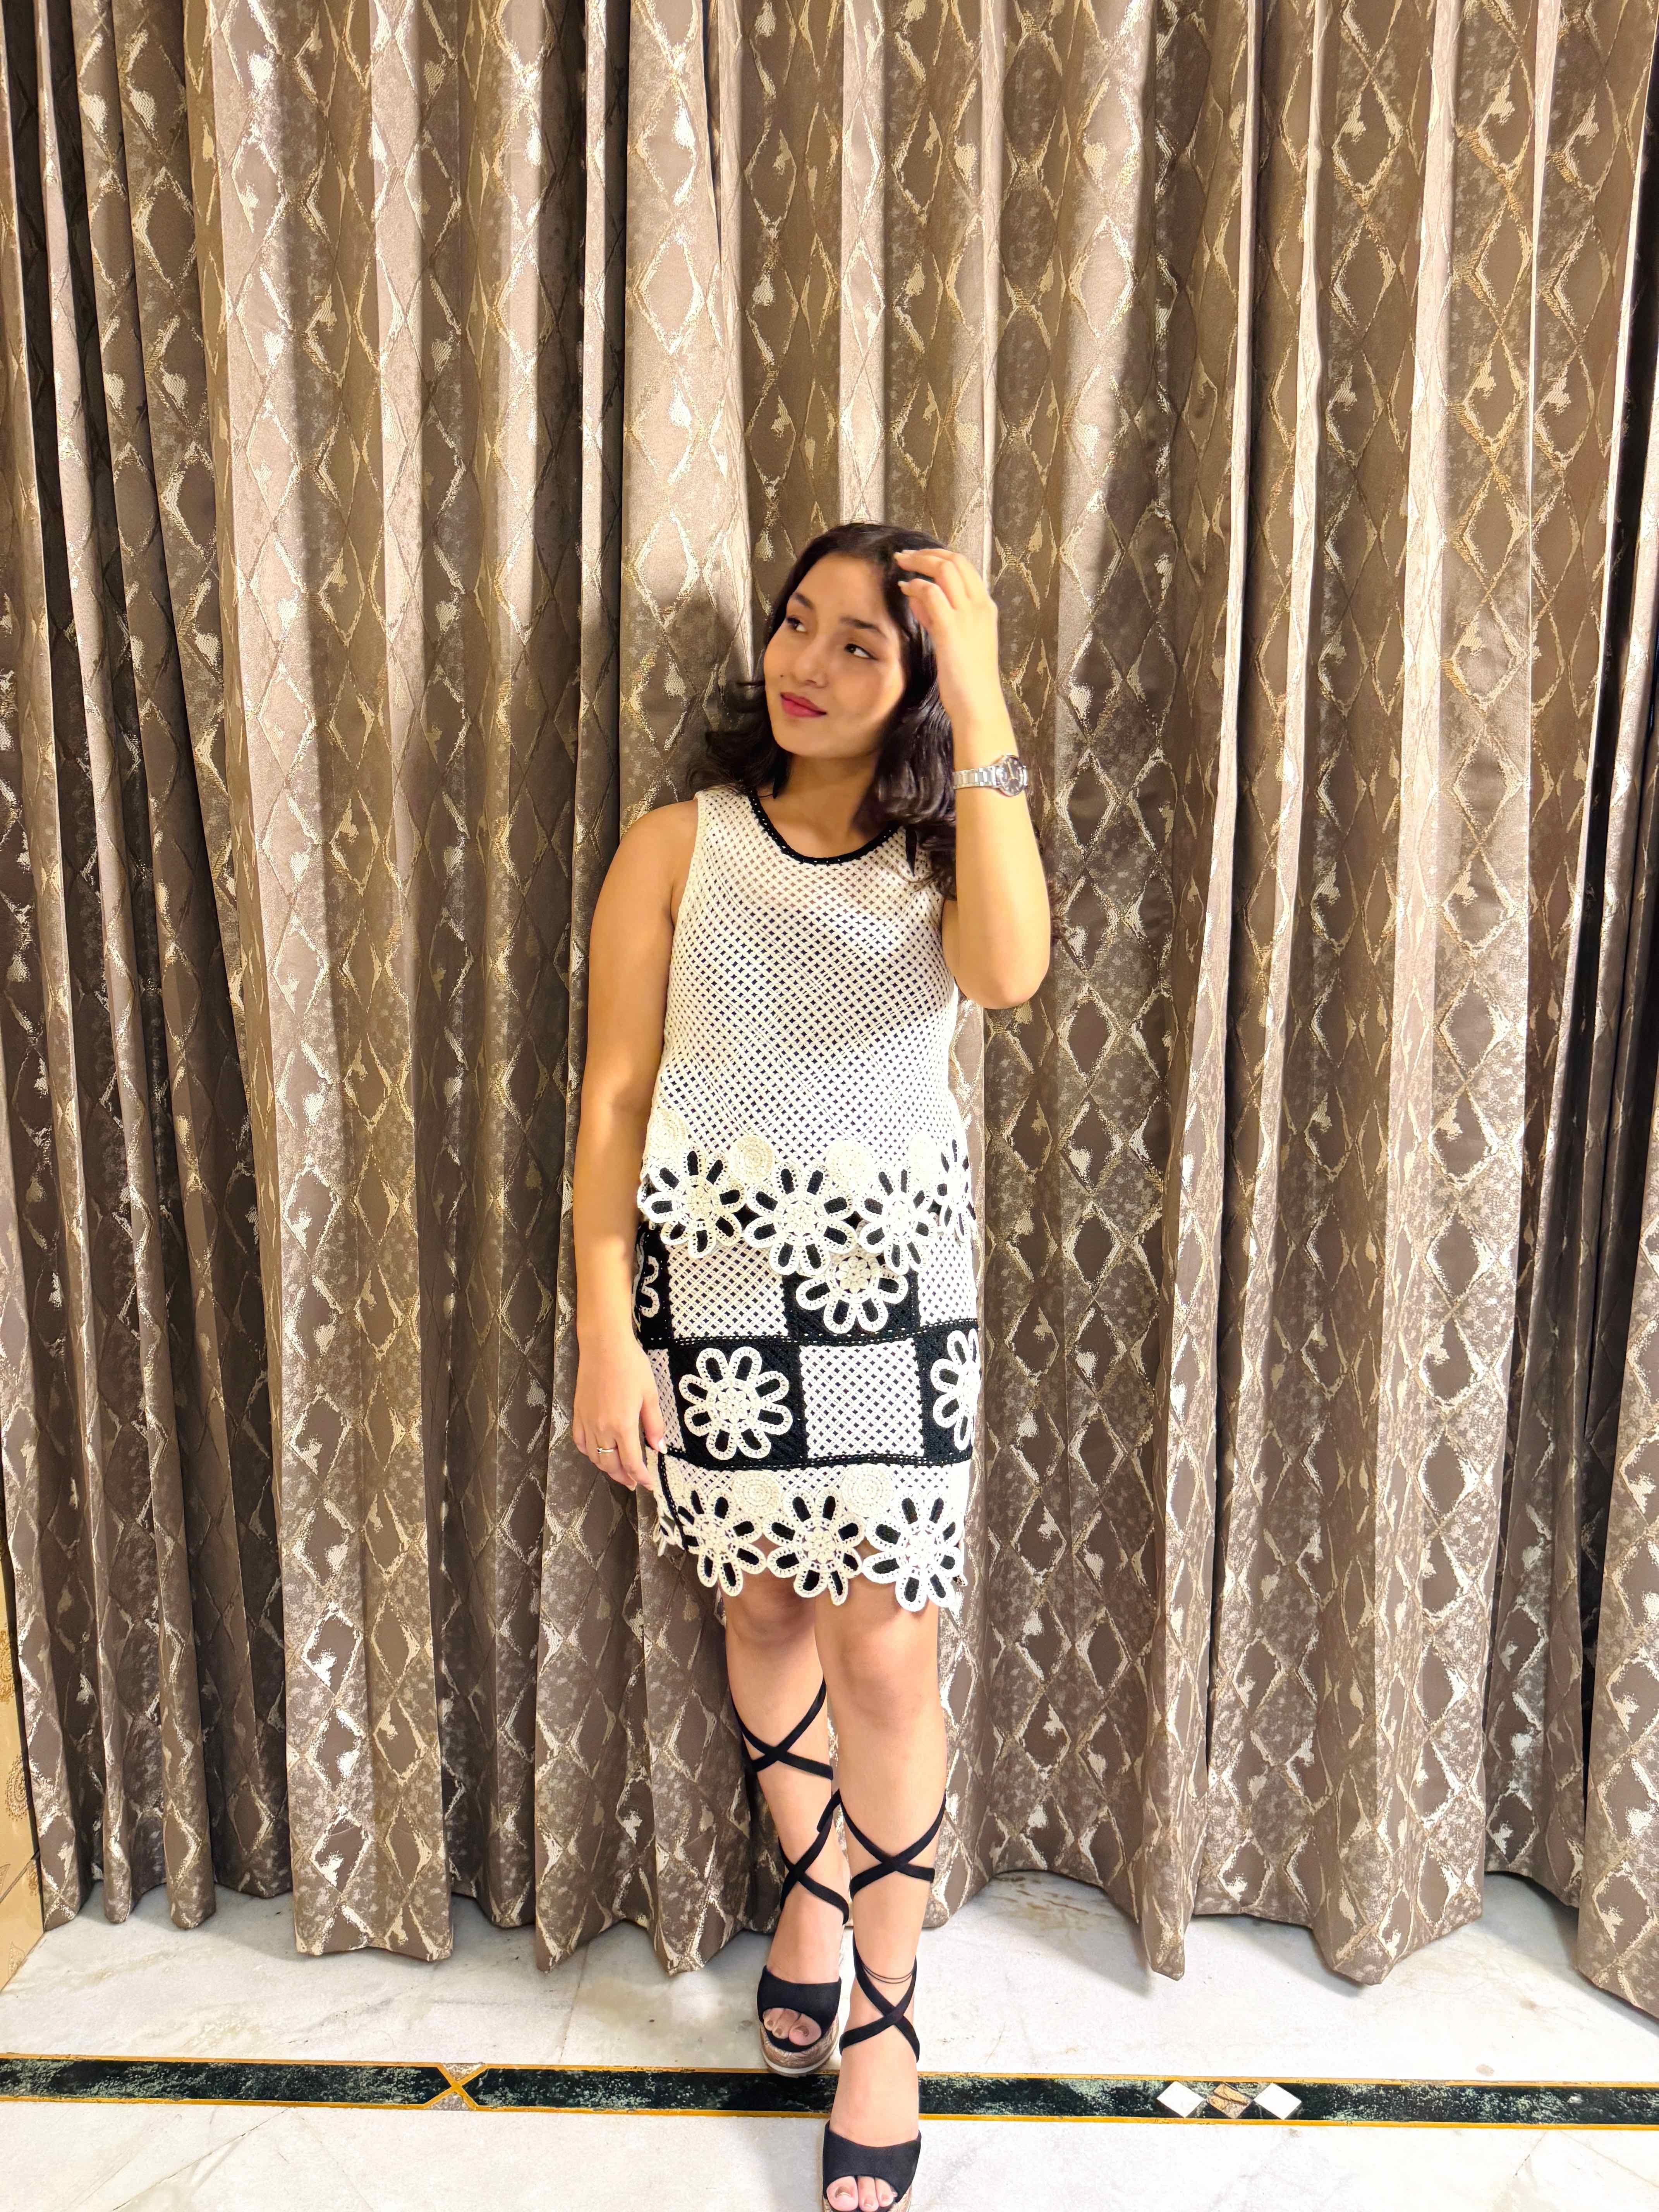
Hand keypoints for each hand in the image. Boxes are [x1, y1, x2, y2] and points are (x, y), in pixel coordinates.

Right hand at [572, 1332, 665, 1491]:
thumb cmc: (631, 1366)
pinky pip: (580, 1442)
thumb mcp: (650, 1395)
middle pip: (610, 1464)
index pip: (631, 1462)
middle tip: (634, 1482)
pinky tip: (598, 1452)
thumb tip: (659, 1448)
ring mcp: (587, 1421)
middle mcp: (602, 1428)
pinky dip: (589, 1452)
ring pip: (594, 1457)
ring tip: (619, 1470)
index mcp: (623, 1425)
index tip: (648, 1485)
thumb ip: (654, 1425)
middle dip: (623, 1477)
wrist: (603, 1346)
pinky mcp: (577, 1413)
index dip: (640, 1477)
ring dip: (607, 1468)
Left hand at [893, 545, 1009, 748]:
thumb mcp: (954, 641)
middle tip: (904, 556)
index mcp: (985, 607)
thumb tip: (916, 596)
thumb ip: (937, 616)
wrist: (978, 704)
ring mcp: (967, 616)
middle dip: (927, 553)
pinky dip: (917, 586)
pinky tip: (905, 590)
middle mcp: (979, 606)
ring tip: (900, 565)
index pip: (965, 566)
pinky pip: (932, 593)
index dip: (939, 555)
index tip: (919, 558)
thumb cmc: (967, 678)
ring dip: (919, 562)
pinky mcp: (951, 629)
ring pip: (945, 569)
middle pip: (955, 560)